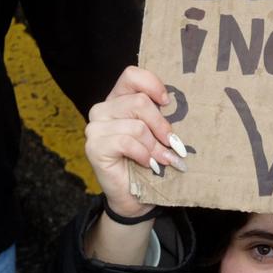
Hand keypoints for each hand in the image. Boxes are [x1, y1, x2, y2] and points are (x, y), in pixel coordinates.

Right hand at [86, 66, 188, 216]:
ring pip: (136, 125)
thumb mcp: (158, 133)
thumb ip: (161, 115)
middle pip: (139, 102)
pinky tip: (147, 164)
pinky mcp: (94, 147)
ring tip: (162, 160)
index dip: (152, 85)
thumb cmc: (150, 162)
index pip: (131, 75)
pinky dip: (143, 154)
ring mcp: (95, 128)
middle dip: (162, 126)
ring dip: (155, 146)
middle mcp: (103, 110)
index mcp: (119, 100)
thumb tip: (178, 105)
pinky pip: (127, 142)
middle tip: (173, 145)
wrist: (136, 197)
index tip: (168, 104)